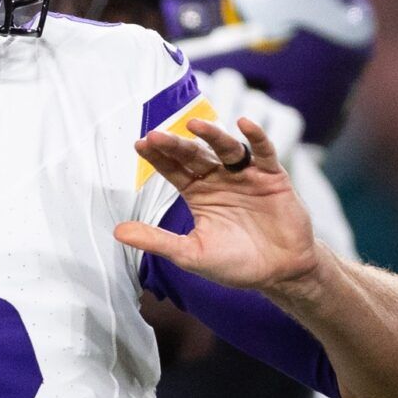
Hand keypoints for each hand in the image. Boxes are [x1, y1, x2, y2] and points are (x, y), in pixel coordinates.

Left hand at [115, 116, 319, 291]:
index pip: (174, 169)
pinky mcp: (272, 177)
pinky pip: (264, 152)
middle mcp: (219, 179)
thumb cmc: (235, 264)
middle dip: (176, 145)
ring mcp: (246, 176)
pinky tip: (244, 124)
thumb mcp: (190, 254)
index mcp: (198, 193)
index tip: (140, 144)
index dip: (159, 157)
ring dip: (212, 135)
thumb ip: (157, 240)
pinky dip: (256, 137)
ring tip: (195, 125)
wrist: (280, 273)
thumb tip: (117, 232)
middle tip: (156, 135)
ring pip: (226, 149)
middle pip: (195, 155)